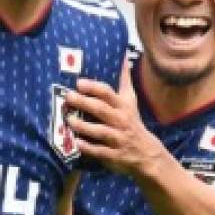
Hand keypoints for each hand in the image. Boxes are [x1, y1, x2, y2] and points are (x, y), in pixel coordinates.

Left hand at [66, 62, 167, 180]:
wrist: (147, 153)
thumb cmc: (132, 123)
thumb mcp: (130, 101)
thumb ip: (124, 81)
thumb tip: (122, 59)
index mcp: (123, 107)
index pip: (108, 94)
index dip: (94, 88)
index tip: (79, 82)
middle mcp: (120, 121)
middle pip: (101, 109)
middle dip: (84, 102)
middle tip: (68, 96)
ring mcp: (117, 139)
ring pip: (100, 131)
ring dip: (83, 125)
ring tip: (69, 120)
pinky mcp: (113, 155)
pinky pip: (100, 151)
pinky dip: (88, 147)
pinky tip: (77, 143)